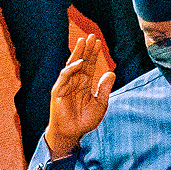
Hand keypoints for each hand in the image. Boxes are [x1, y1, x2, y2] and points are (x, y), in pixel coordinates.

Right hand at [46, 33, 113, 158]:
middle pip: (81, 61)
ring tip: (83, 41)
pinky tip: (80, 62)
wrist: (72, 133)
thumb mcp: (100, 104)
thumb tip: (112, 73)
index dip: (93, 53)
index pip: (89, 65)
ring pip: (72, 65)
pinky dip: (72, 69)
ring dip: (77, 53)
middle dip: (86, 49)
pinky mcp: (58, 91)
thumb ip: (105, 88)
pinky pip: (64, 77)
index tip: (98, 41)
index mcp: (84, 83)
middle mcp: (75, 81)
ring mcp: (66, 85)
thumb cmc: (85, 120)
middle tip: (92, 36)